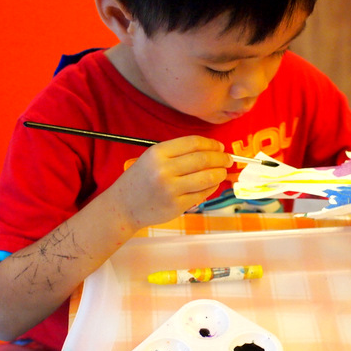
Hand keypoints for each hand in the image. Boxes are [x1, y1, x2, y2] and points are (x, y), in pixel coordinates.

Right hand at [110, 135, 232, 227]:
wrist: (122, 207)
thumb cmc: (140, 181)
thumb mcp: (152, 158)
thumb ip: (178, 153)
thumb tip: (212, 150)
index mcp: (157, 153)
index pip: (194, 143)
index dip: (212, 144)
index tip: (220, 147)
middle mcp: (164, 170)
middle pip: (204, 159)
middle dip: (221, 158)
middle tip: (228, 159)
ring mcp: (171, 189)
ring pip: (207, 177)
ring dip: (220, 173)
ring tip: (222, 172)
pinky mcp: (177, 205)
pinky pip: (202, 193)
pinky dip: (212, 187)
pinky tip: (212, 184)